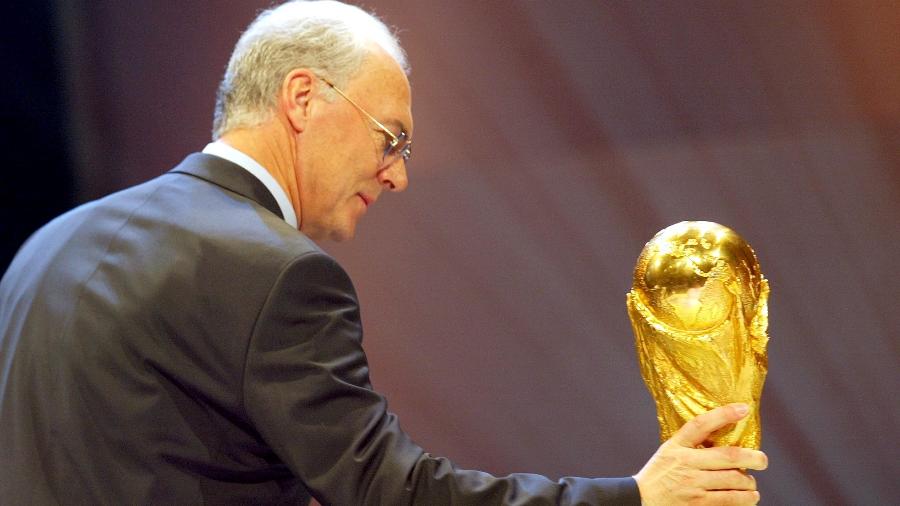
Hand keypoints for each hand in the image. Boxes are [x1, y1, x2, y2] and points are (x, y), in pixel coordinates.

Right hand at [633, 403, 767, 504]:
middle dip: (753, 457)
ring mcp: (694, 484)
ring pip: (734, 480)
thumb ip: (690, 444)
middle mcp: (687, 463)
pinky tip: (749, 497)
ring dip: (749, 483)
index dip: (724, 414)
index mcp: (678, 446)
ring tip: (751, 484)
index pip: (701, 425)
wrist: (641, 500)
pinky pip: (729, 500)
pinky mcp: (698, 503)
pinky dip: (744, 499)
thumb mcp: (668, 452)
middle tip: (762, 460)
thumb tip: (720, 436)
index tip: (743, 409)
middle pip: (728, 456)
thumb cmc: (657, 475)